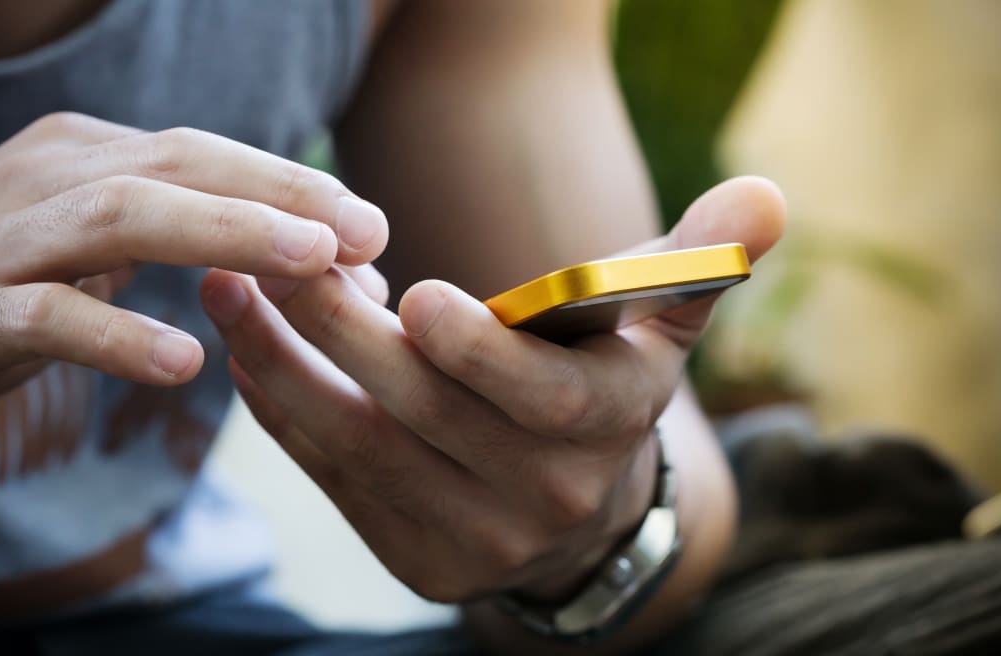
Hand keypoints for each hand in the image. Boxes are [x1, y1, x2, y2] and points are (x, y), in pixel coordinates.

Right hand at [0, 112, 387, 411]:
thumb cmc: (20, 290)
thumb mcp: (109, 252)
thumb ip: (204, 247)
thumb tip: (342, 272)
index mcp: (86, 157)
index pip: (203, 155)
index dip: (291, 184)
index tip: (372, 224)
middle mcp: (45, 178)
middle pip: (176, 166)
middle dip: (279, 196)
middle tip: (367, 233)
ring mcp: (1, 240)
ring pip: (119, 216)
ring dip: (226, 234)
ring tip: (312, 265)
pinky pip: (46, 318)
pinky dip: (118, 335)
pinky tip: (186, 362)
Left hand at [202, 176, 783, 601]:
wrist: (578, 510)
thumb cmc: (605, 388)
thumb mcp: (658, 327)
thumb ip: (701, 259)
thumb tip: (765, 196)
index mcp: (607, 428)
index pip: (545, 399)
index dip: (481, 352)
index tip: (414, 293)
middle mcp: (544, 495)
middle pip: (428, 413)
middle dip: (344, 335)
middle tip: (282, 260)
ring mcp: (473, 537)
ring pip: (362, 447)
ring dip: (288, 366)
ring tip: (234, 292)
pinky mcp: (414, 555)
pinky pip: (334, 478)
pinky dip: (284, 412)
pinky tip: (249, 350)